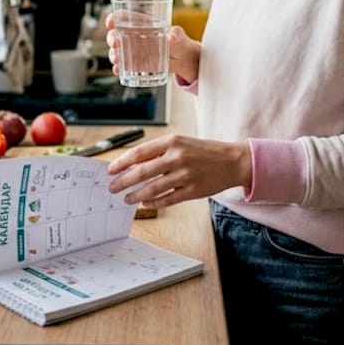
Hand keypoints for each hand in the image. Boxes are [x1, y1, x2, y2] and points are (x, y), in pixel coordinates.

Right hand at [105, 13, 201, 83]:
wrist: (183, 61)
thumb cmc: (180, 43)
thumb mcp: (179, 37)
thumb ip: (177, 34)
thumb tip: (172, 36)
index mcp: (142, 24)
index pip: (124, 17)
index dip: (114, 17)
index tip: (111, 23)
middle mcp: (134, 36)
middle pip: (116, 34)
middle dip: (111, 38)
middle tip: (115, 43)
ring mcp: (133, 50)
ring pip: (117, 50)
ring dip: (113, 54)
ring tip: (117, 60)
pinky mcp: (135, 63)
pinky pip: (122, 65)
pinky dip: (118, 67)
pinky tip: (118, 70)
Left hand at [106, 135, 250, 208]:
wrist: (232, 161)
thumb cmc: (203, 151)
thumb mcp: (181, 142)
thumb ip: (158, 152)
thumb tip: (132, 164)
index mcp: (172, 141)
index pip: (139, 152)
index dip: (122, 162)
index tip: (111, 170)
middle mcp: (178, 157)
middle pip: (142, 171)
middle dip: (123, 181)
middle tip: (113, 188)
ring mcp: (186, 175)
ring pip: (152, 188)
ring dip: (135, 194)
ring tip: (126, 198)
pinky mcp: (193, 191)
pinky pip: (167, 199)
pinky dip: (153, 202)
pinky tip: (145, 202)